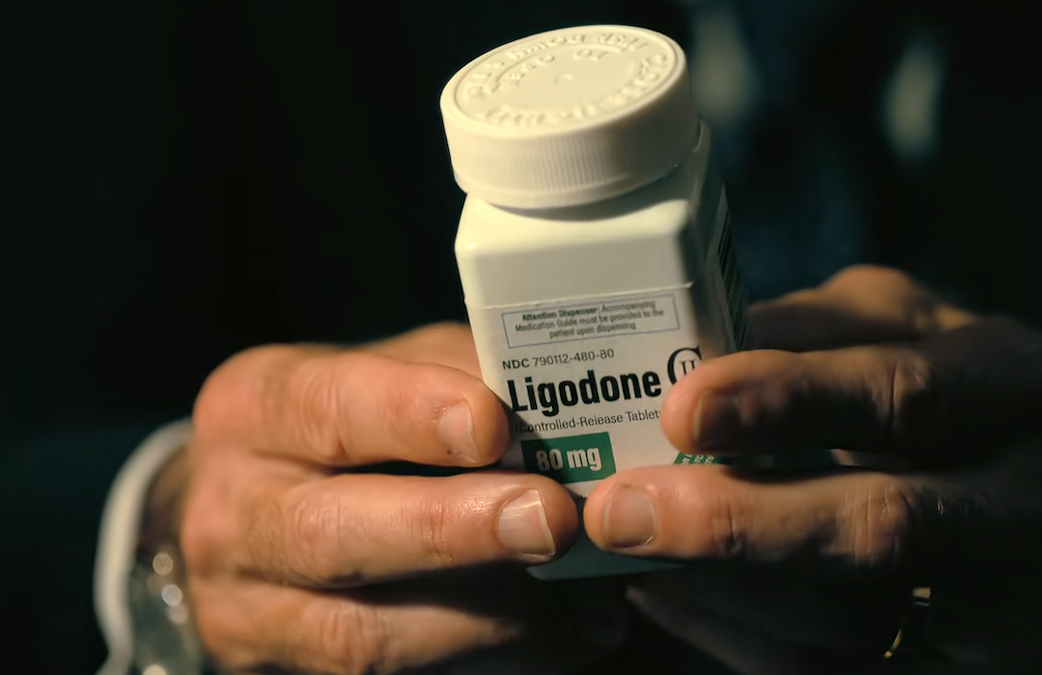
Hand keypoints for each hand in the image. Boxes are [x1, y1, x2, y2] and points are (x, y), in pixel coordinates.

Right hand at [176, 324, 626, 674]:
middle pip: (332, 536)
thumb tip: (552, 401)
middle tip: (549, 520)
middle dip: (451, 530)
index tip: (491, 424)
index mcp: (254, 411)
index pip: (327, 410)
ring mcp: (249, 610)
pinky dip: (495, 660)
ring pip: (365, 634)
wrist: (259, 521)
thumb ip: (455, 376)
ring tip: (585, 597)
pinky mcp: (289, 671)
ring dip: (489, 618)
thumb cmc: (347, 428)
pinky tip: (566, 635)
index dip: (410, 416)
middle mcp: (234, 514)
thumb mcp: (386, 373)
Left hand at [583, 266, 1041, 672]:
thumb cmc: (989, 405)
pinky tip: (674, 596)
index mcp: (1016, 388)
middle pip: (884, 526)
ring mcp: (1004, 603)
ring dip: (722, 591)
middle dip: (739, 523)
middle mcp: (1025, 502)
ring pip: (855, 621)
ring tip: (625, 550)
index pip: (903, 394)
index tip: (681, 406)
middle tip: (622, 511)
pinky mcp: (962, 671)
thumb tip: (692, 341)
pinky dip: (743, 641)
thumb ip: (823, 329)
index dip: (789, 400)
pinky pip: (841, 673)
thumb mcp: (932, 334)